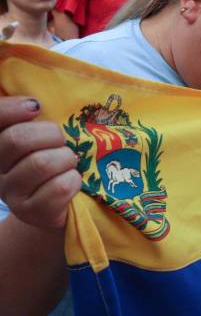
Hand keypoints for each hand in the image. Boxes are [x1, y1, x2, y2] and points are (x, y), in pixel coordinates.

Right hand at [0, 97, 80, 228]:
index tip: (35, 107)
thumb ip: (34, 119)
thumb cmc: (54, 161)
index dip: (11, 109)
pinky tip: (71, 181)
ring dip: (66, 159)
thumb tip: (34, 103)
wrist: (59, 206)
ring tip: (67, 163)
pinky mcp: (32, 212)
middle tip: (60, 142)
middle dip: (50, 135)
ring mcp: (12, 193)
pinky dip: (74, 180)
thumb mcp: (43, 138)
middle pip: (17, 139)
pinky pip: (60, 187)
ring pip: (42, 163)